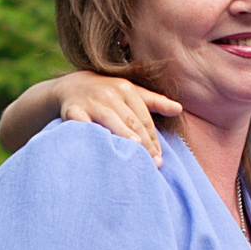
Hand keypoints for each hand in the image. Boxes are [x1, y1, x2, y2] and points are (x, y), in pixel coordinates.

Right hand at [50, 69, 182, 163]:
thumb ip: (155, 102)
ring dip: (122, 136)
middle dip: (143, 144)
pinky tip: (100, 146)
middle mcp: (110, 94)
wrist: (71, 86)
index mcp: (126, 89)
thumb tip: (179, 109)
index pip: (143, 119)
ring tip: (134, 152)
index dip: (153, 139)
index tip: (159, 159)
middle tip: (152, 164)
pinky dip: (90, 133)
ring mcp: (91, 102)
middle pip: (131, 122)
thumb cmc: (107, 93)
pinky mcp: (72, 110)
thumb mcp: (131, 92)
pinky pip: (82, 124)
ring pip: (110, 121)